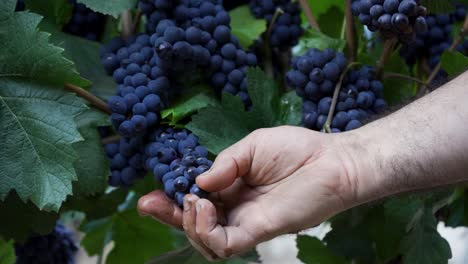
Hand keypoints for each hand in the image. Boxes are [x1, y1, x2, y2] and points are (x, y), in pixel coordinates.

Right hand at [138, 126, 359, 259]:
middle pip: (193, 223)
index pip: (195, 200)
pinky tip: (202, 208)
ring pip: (204, 239)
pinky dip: (205, 231)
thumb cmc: (296, 149)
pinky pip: (224, 243)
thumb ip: (224, 164)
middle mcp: (234, 208)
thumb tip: (197, 182)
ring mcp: (245, 222)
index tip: (150, 195)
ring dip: (187, 223)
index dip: (171, 200)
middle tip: (149, 204)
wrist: (331, 161)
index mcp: (231, 187)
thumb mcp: (251, 146)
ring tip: (191, 201)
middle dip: (168, 216)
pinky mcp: (257, 231)